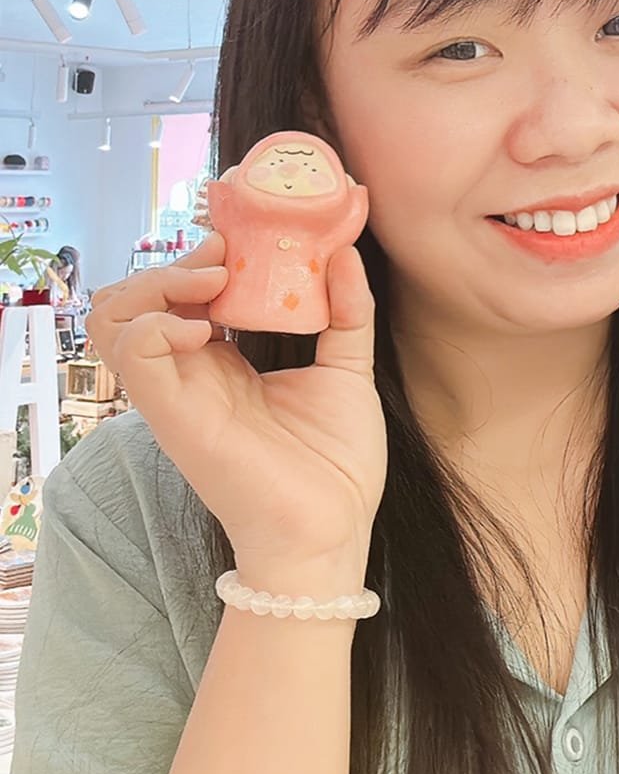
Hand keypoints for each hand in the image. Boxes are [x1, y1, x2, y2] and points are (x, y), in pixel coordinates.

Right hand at [85, 232, 386, 568]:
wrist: (333, 530)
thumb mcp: (348, 371)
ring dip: (155, 284)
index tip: (240, 243)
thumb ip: (346, 312)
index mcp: (224, 362)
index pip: (179, 294)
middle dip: (173, 263)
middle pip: (135, 298)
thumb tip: (345, 253)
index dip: (198, 259)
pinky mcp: (173, 415)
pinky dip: (157, 323)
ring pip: (114, 317)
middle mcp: (190, 374)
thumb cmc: (337, 464)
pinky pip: (133, 352)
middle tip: (222, 257)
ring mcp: (176, 393)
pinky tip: (204, 328)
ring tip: (209, 285)